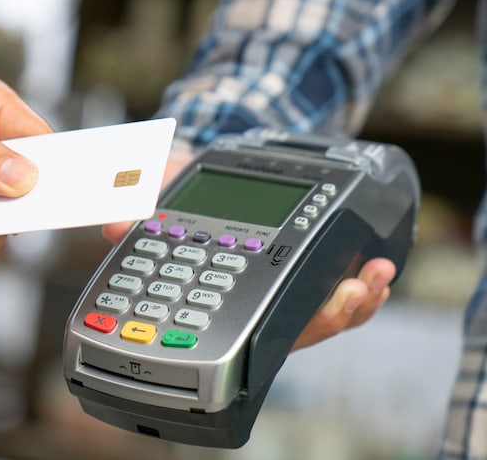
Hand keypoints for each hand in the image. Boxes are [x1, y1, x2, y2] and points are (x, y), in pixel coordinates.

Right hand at [100, 146, 394, 350]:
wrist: (197, 163)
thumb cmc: (172, 188)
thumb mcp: (150, 190)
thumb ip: (133, 207)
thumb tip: (114, 226)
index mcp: (217, 294)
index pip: (248, 326)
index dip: (278, 329)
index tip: (302, 313)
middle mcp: (253, 299)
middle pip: (298, 326)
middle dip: (330, 314)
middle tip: (350, 291)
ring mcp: (283, 286)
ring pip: (325, 312)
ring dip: (357, 301)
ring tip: (375, 274)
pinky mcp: (309, 266)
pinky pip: (340, 286)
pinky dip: (362, 284)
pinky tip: (377, 263)